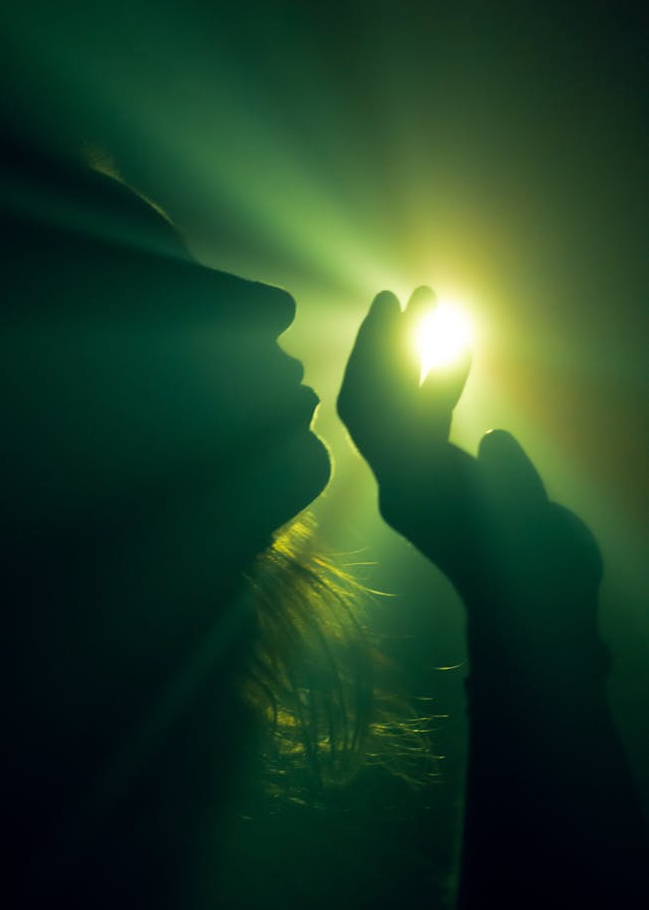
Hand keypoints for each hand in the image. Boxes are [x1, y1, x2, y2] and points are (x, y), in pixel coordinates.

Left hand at [337, 288, 601, 631]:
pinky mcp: (424, 478)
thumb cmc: (541, 575)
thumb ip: (512, 485)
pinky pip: (410, 417)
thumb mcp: (537, 531)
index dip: (396, 364)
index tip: (419, 317)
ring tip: (425, 302)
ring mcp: (407, 480)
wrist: (534, 615)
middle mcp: (398, 483)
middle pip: (366, 404)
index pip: (384, 418)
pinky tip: (453, 347)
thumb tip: (494, 439)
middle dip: (379, 346)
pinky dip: (424, 379)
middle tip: (400, 295)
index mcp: (416, 494)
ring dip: (397, 354)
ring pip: (383, 406)